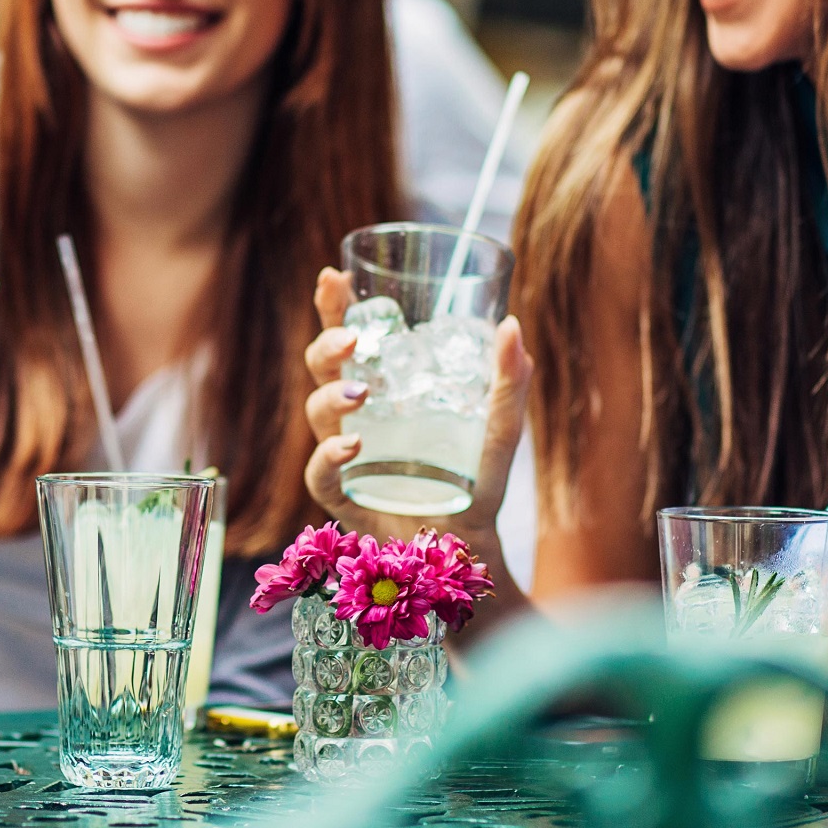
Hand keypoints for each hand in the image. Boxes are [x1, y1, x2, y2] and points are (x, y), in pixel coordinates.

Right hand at [301, 267, 532, 542]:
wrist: (470, 549)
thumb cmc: (477, 485)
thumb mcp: (501, 432)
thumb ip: (509, 384)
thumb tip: (511, 324)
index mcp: (385, 390)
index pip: (351, 340)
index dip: (334, 308)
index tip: (333, 277)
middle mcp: (358, 417)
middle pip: (321, 368)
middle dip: (327, 345)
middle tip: (353, 340)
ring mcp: (344, 455)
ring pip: (316, 412)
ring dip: (331, 396)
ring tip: (361, 394)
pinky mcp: (342, 496)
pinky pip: (319, 470)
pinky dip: (329, 455)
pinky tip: (352, 448)